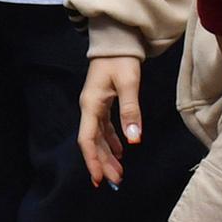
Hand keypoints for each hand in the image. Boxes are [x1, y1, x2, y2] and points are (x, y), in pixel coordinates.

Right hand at [77, 55, 144, 188]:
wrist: (116, 40)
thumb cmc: (121, 60)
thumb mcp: (129, 84)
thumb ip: (131, 112)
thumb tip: (133, 141)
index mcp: (91, 105)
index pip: (88, 139)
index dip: (92, 160)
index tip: (99, 178)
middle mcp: (89, 108)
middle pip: (93, 142)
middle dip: (103, 162)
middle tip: (116, 181)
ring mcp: (95, 106)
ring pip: (99, 137)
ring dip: (107, 155)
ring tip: (119, 172)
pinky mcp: (102, 103)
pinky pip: (105, 128)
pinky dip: (112, 142)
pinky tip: (121, 151)